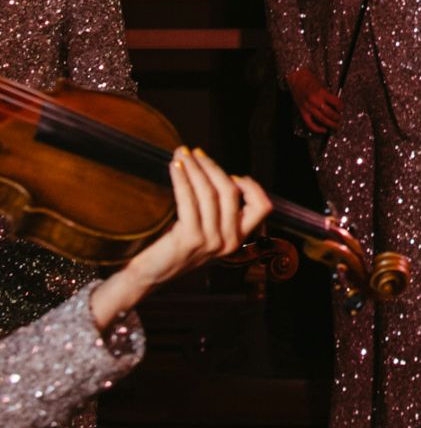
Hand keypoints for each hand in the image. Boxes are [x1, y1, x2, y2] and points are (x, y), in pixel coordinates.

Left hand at [90, 150, 273, 333]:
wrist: (150, 275)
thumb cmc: (176, 248)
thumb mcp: (207, 232)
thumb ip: (218, 211)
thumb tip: (215, 171)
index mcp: (237, 239)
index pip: (262, 207)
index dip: (252, 187)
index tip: (233, 175)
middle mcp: (229, 241)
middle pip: (230, 191)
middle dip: (212, 166)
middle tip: (195, 153)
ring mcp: (210, 241)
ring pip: (209, 192)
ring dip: (195, 168)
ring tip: (182, 155)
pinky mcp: (190, 238)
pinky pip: (189, 199)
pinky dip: (182, 179)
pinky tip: (175, 167)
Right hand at [289, 64, 342, 133]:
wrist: (296, 78)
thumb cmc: (310, 80)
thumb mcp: (322, 85)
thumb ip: (328, 96)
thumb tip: (336, 105)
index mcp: (321, 92)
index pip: (336, 102)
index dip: (341, 107)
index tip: (342, 108)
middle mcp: (315, 100)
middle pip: (329, 113)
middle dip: (337, 118)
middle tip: (340, 120)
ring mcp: (308, 107)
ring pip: (322, 119)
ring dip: (330, 124)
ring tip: (336, 127)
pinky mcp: (302, 112)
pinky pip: (310, 124)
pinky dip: (317, 129)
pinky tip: (323, 130)